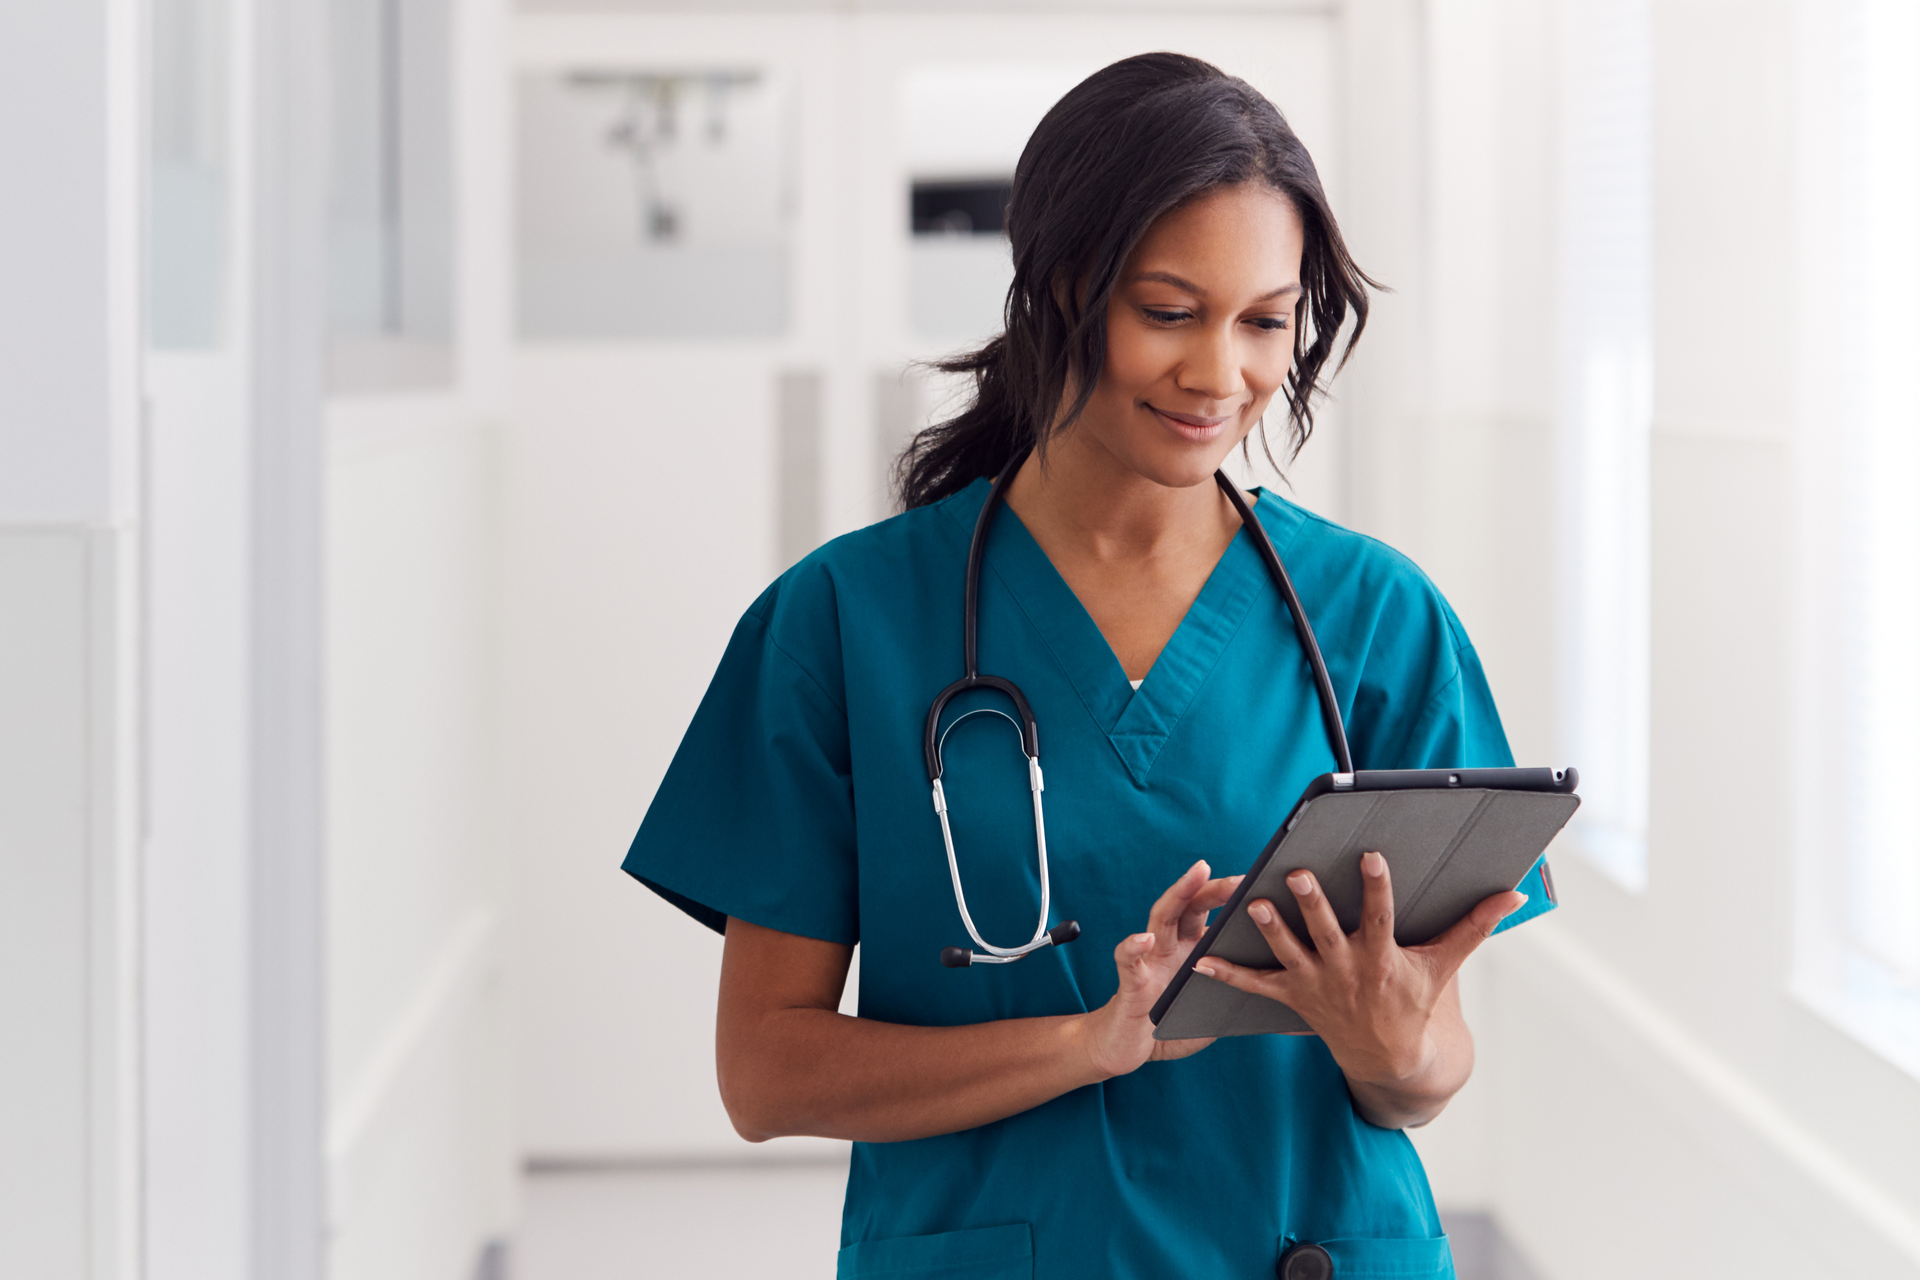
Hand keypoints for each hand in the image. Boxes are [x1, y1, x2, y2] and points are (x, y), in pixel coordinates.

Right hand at [1078, 861, 1241, 1078]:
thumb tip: (1280, 988)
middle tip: (1240, 878)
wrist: (1128, 1049)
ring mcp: (1149, 960)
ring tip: (1198, 874)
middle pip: (1189, 906)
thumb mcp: (1212, 1007)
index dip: (1232, 899)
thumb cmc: (1172, 1025)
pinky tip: (1144, 939)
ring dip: (1179, 894)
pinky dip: (1133, 947)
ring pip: (1161, 918)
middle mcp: (1170, 946)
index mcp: (1191, 950)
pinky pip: (1128, 961)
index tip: (1261, 886)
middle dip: (1212, 887)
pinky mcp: (1130, 983)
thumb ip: (1235, 991)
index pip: (1210, 914)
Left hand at [1192, 851, 1524, 1091]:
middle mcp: (1346, 969)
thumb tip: (1514, 894)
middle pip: (1327, 931)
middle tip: (1298, 875)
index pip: (1381, 916)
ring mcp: (1316, 984)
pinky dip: (1229, 975)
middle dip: (1313, 904)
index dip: (1377, 886)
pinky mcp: (1293, 997)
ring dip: (1270, 930)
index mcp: (1382, 957)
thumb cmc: (1416, 1000)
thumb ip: (1474, 926)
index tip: (1372, 856)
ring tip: (1253, 903)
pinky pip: (1256, 987)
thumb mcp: (1444, 965)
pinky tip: (1202, 960)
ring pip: (1289, 953)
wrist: (1390, 1057)